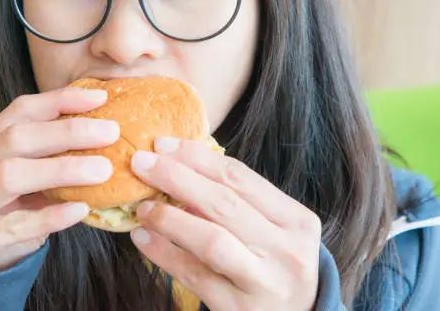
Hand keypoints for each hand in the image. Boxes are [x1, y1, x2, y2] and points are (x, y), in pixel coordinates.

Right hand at [0, 88, 119, 272]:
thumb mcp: (18, 191)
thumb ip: (47, 167)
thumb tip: (103, 146)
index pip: (18, 113)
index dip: (59, 101)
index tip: (100, 98)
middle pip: (14, 139)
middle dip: (67, 131)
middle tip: (111, 132)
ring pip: (7, 175)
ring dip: (61, 169)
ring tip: (102, 170)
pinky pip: (10, 225)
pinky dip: (49, 216)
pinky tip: (80, 211)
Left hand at [130, 138, 321, 310]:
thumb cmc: (277, 264)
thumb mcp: (274, 230)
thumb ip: (239, 203)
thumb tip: (181, 171)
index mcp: (297, 220)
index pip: (241, 177)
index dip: (198, 158)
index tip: (164, 145)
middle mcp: (286, 249)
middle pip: (225, 203)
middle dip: (178, 178)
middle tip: (142, 163)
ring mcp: (263, 282)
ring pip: (211, 240)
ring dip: (170, 218)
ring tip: (142, 206)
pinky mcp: (238, 308)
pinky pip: (194, 276)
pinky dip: (164, 254)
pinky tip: (143, 238)